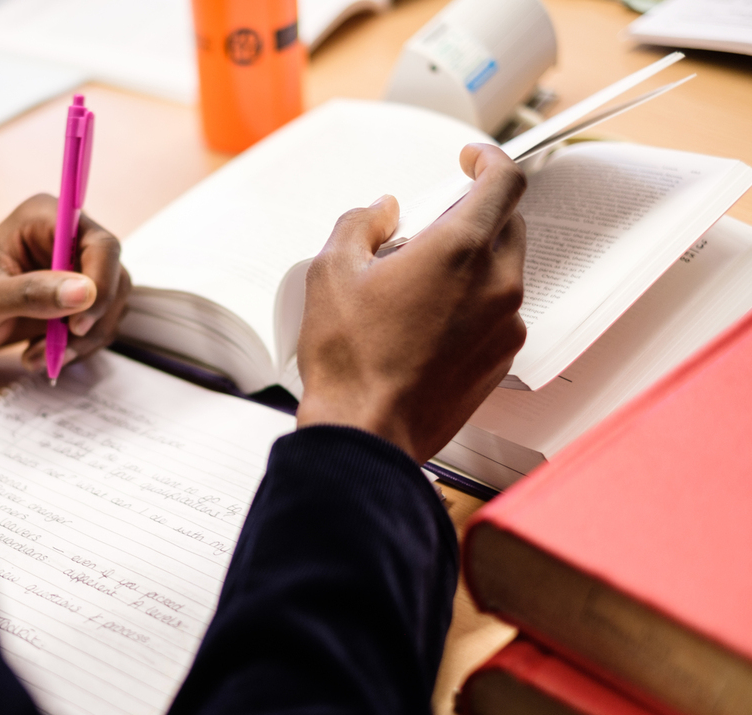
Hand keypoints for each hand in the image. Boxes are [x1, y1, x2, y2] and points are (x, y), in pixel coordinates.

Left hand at [0, 194, 130, 370]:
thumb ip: (32, 293)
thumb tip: (86, 293)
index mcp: (46, 219)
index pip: (101, 245)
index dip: (101, 283)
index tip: (78, 323)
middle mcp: (68, 237)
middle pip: (114, 277)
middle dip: (91, 321)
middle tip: (58, 347)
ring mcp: (77, 266)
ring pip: (111, 305)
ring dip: (83, 340)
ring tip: (39, 354)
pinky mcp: (80, 295)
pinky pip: (100, 323)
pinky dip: (78, 346)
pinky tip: (42, 352)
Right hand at [295, 144, 527, 463]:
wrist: (367, 431)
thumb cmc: (351, 361)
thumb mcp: (331, 272)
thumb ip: (361, 224)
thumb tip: (381, 212)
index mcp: (459, 251)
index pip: (505, 181)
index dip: (489, 160)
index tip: (471, 161)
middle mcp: (495, 284)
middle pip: (507, 223)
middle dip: (473, 214)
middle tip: (428, 229)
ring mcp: (504, 324)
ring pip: (503, 269)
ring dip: (472, 261)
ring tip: (419, 284)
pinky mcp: (501, 357)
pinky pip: (498, 310)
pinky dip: (473, 302)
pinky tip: (428, 321)